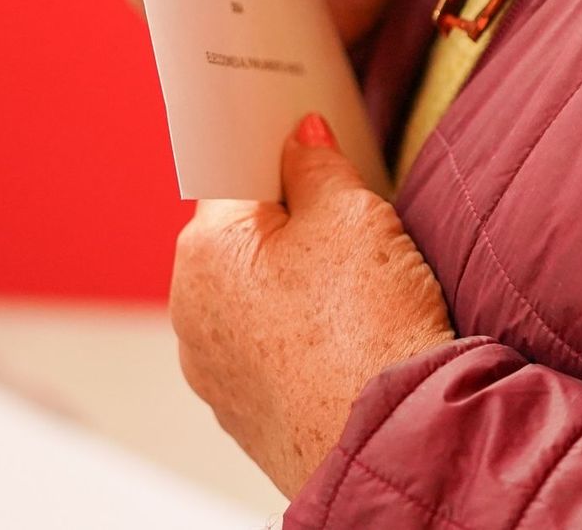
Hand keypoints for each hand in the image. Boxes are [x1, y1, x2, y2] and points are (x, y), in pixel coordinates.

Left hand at [169, 114, 454, 496]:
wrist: (391, 443)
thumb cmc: (368, 326)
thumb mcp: (353, 216)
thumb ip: (318, 164)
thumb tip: (300, 137)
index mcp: (203, 249)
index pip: (232, 176)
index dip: (276, 155)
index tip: (310, 147)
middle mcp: (189, 310)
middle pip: (239, 240)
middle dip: (288, 226)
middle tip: (350, 228)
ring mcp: (211, 368)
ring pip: (251, 299)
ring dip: (291, 286)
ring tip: (356, 293)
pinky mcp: (243, 413)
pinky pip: (266, 352)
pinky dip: (297, 339)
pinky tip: (345, 342)